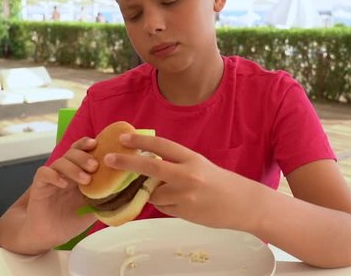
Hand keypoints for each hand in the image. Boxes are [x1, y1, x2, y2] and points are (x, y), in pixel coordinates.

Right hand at [22, 137, 98, 246]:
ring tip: (85, 180)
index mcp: (79, 172)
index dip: (89, 145)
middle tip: (95, 166)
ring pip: (60, 161)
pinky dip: (54, 175)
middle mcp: (65, 171)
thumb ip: (106, 197)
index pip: (83, 151)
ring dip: (74, 167)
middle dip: (84, 156)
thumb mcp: (94, 208)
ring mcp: (52, 177)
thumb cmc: (71, 220)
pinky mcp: (39, 185)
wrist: (50, 235)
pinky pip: (44, 173)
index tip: (99, 144)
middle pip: (73, 152)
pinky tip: (63, 184)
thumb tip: (127, 191)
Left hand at [103, 133, 257, 230]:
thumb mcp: (198, 165)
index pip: (162, 146)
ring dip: (154, 193)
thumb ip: (175, 164)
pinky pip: (163, 207)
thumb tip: (147, 164)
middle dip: (127, 162)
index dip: (141, 141)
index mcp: (191, 159)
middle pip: (150, 167)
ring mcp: (184, 196)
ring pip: (154, 193)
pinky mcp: (183, 212)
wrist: (242, 204)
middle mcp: (187, 175)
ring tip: (176, 193)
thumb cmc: (219, 182)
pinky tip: (182, 204)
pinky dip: (166, 205)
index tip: (123, 138)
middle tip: (109, 159)